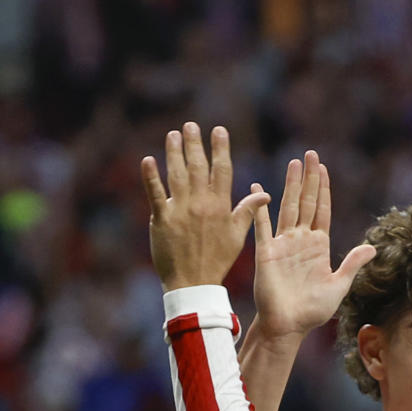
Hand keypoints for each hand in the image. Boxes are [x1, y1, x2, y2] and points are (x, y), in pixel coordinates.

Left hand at [141, 122, 271, 290]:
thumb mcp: (237, 236)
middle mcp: (201, 205)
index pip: (222, 171)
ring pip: (177, 175)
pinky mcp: (161, 219)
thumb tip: (264, 194)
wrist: (194, 283)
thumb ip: (247, 211)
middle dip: (195, 144)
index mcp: (220, 207)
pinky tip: (147, 160)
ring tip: (173, 134)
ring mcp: (180, 210)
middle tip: (191, 125)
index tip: (218, 131)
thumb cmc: (217, 260)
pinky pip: (155, 193)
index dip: (220, 149)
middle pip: (198, 167)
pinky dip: (150, 177)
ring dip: (174, 153)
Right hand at [249, 150, 377, 340]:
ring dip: (292, 185)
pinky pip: (262, 225)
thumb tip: (373, 247)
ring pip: (288, 207)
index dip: (324, 189)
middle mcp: (301, 240)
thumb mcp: (339, 286)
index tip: (324, 168)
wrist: (289, 326)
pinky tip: (257, 187)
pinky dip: (259, 207)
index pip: (322, 210)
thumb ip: (352, 264)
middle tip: (311, 154)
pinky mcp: (267, 252)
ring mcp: (283, 244)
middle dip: (310, 178)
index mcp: (318, 246)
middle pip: (306, 202)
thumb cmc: (313, 310)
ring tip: (295, 163)